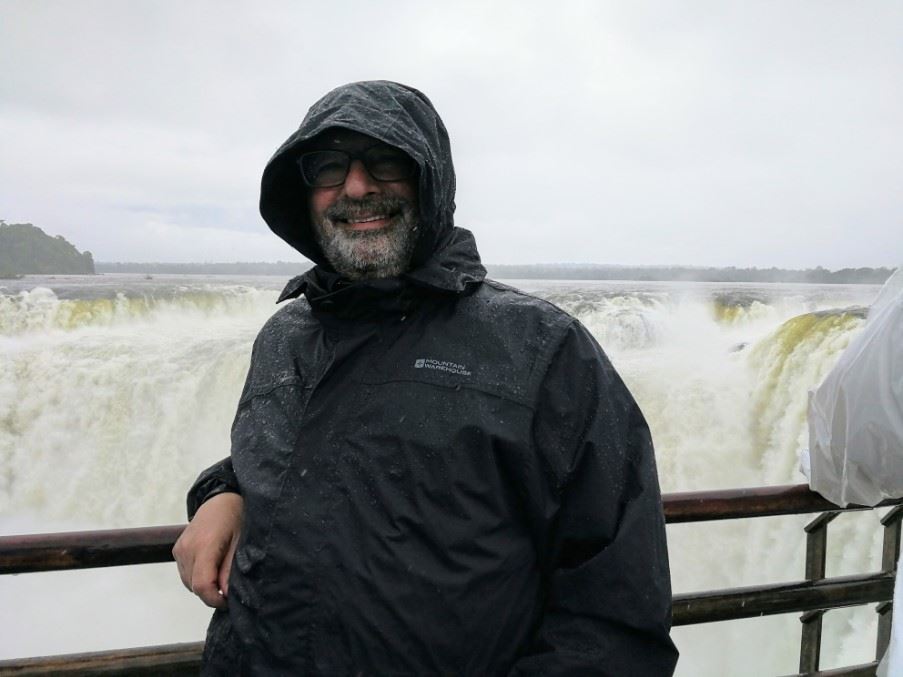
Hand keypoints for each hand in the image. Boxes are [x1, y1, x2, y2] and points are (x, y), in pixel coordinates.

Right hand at [173, 492, 243, 607]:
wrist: (221, 497)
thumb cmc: (236, 516)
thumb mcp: (241, 542)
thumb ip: (231, 569)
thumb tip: (225, 594)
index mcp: (205, 545)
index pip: (203, 585)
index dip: (215, 599)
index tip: (229, 601)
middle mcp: (187, 549)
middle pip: (195, 586)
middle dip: (212, 593)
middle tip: (230, 587)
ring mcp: (180, 549)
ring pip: (188, 583)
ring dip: (205, 585)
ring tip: (222, 573)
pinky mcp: (177, 550)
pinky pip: (185, 574)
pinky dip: (197, 577)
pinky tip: (212, 566)